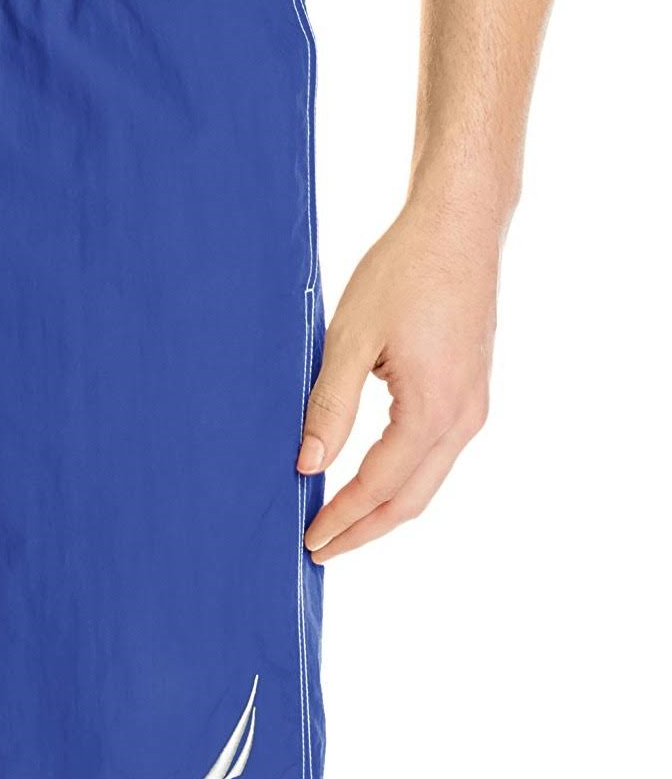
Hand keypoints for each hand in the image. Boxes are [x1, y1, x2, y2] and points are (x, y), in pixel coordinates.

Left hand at [298, 200, 497, 561]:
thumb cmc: (402, 273)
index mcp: (432, 409)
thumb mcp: (350, 338)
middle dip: (364, 530)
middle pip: (411, 500)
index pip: (379, 486)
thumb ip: (329, 406)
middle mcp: (463, 418)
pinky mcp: (470, 393)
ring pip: (426, 482)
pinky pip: (435, 456)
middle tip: (319, 549)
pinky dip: (402, 481)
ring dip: (383, 510)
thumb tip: (306, 463)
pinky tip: (370, 481)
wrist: (459, 229)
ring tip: (339, 525)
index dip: (342, 518)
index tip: (309, 540)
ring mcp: (473, 407)